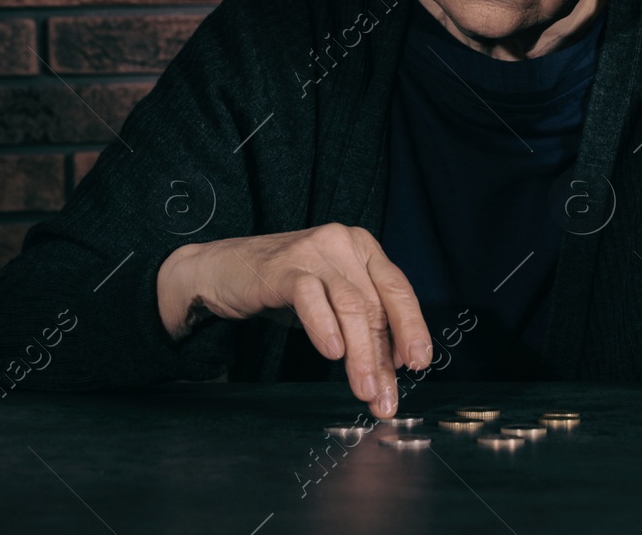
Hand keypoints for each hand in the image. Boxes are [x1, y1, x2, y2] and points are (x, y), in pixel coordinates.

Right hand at [156, 224, 430, 418]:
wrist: (222, 270)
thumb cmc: (283, 286)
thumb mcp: (330, 302)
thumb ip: (361, 324)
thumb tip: (392, 369)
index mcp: (363, 248)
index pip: (398, 289)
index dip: (412, 327)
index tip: (419, 363)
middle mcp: (344, 243)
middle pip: (375, 304)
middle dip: (383, 357)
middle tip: (386, 397)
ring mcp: (314, 252)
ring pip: (350, 306)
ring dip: (361, 354)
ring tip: (365, 389)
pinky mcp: (285, 267)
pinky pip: (312, 298)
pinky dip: (325, 327)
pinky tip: (332, 353)